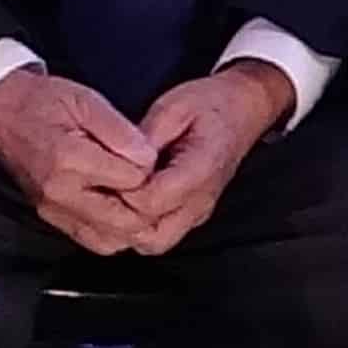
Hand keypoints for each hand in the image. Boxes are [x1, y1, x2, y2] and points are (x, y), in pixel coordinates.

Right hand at [0, 69, 161, 257]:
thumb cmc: (41, 100)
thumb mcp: (86, 101)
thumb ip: (121, 131)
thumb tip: (149, 158)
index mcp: (68, 159)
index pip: (132, 181)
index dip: (148, 167)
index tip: (143, 152)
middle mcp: (59, 192)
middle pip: (125, 220)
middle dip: (147, 203)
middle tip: (149, 180)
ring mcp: (53, 209)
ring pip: (111, 239)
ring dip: (132, 223)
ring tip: (136, 196)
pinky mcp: (51, 217)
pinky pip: (93, 240)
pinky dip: (113, 231)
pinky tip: (118, 209)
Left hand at [118, 62, 292, 257]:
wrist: (244, 111)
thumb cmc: (212, 105)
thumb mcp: (174, 106)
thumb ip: (146, 136)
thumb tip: (119, 160)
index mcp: (201, 170)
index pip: (151, 201)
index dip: (121, 189)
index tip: (106, 171)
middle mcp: (201, 200)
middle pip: (152, 236)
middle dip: (120, 216)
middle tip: (104, 189)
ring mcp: (197, 212)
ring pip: (154, 243)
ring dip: (126, 226)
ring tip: (111, 196)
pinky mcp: (190, 215)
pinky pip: (158, 236)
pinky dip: (136, 227)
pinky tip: (122, 202)